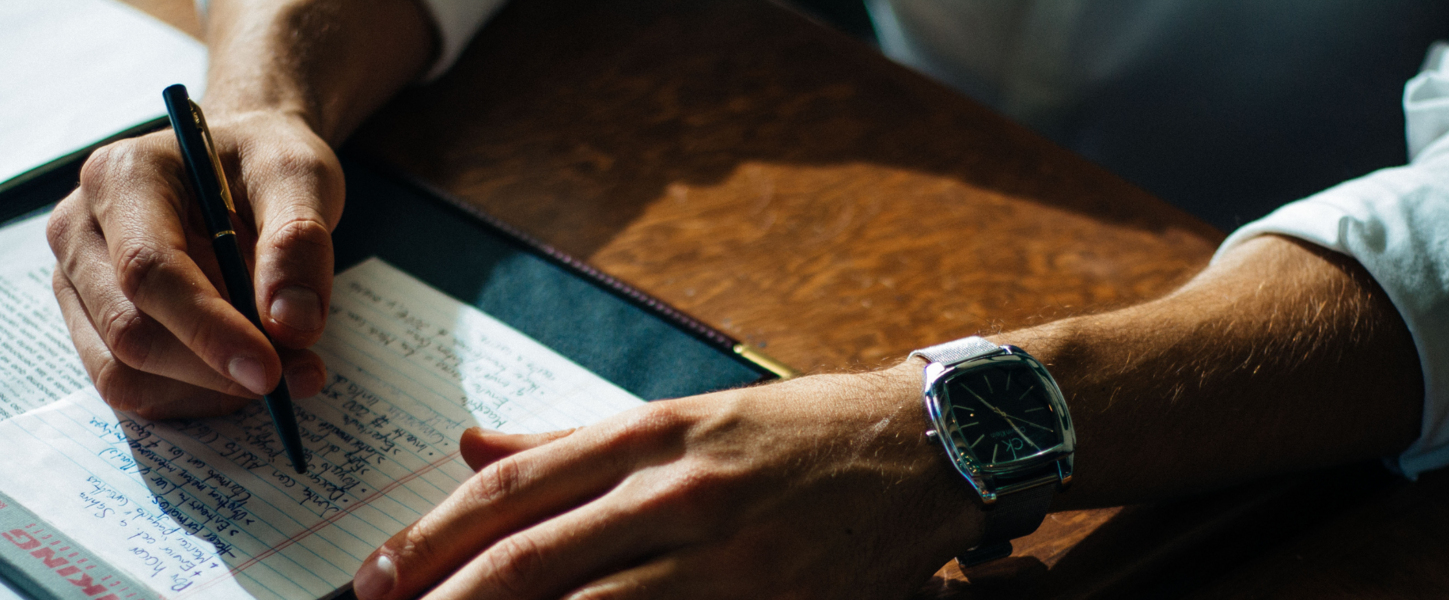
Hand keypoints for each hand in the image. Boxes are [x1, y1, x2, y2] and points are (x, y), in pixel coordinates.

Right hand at [47, 109, 342, 417]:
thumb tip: (292, 324)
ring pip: (125, 372)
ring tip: (287, 367)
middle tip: (301, 374)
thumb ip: (299, 242)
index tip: (271, 369)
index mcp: (123, 177)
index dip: (209, 329)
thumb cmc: (264, 161)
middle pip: (130, 331)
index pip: (148, 270)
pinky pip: (135, 386)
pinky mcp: (96, 322)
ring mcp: (80, 282)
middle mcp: (81, 230)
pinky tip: (245, 372)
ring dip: (210, 390)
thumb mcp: (300, 176)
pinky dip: (198, 396)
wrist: (242, 162)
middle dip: (217, 368)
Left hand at [352, 365, 984, 599]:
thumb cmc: (799, 433)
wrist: (922, 452)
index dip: (430, 537)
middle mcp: (679, 490)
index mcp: (654, 433)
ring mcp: (724, 557)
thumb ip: (573, 438)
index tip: (376, 579)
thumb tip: (470, 448)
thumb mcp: (688, 414)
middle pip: (530, 558)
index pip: (514, 486)